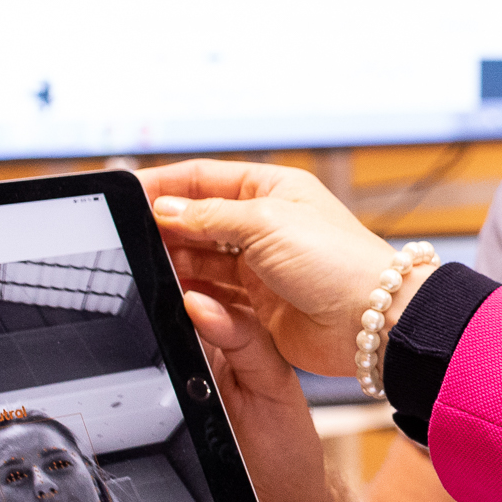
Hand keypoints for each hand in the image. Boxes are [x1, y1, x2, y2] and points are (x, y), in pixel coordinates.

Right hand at [138, 160, 426, 377]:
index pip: (203, 179)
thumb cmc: (339, 263)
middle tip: (132, 237)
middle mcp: (265, 225)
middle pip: (197, 221)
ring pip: (202, 260)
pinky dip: (194, 294)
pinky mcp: (259, 306)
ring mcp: (262, 266)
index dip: (164, 185)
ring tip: (149, 267)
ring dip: (176, 263)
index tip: (128, 194)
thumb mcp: (266, 223)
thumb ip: (210, 216)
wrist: (373, 321)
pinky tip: (176, 294)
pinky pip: (214, 295)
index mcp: (271, 190)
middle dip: (165, 228)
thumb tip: (166, 207)